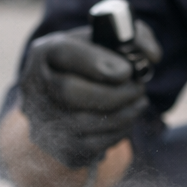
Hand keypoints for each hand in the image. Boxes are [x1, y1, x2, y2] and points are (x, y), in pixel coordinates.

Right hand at [18, 22, 160, 167]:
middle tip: (139, 88)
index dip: (96, 62)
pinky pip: (93, 146)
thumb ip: (134, 37)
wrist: (68, 100)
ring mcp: (44, 122)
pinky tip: (126, 119)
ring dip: (124, 113)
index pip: (62, 52)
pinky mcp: (59, 148)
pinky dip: (118, 133)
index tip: (127, 70)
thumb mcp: (107, 41)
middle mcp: (35, 87)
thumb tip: (151, 56)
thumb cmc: (93, 64)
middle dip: (114, 92)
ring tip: (138, 101)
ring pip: (84, 123)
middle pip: (70, 92)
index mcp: (43, 53)